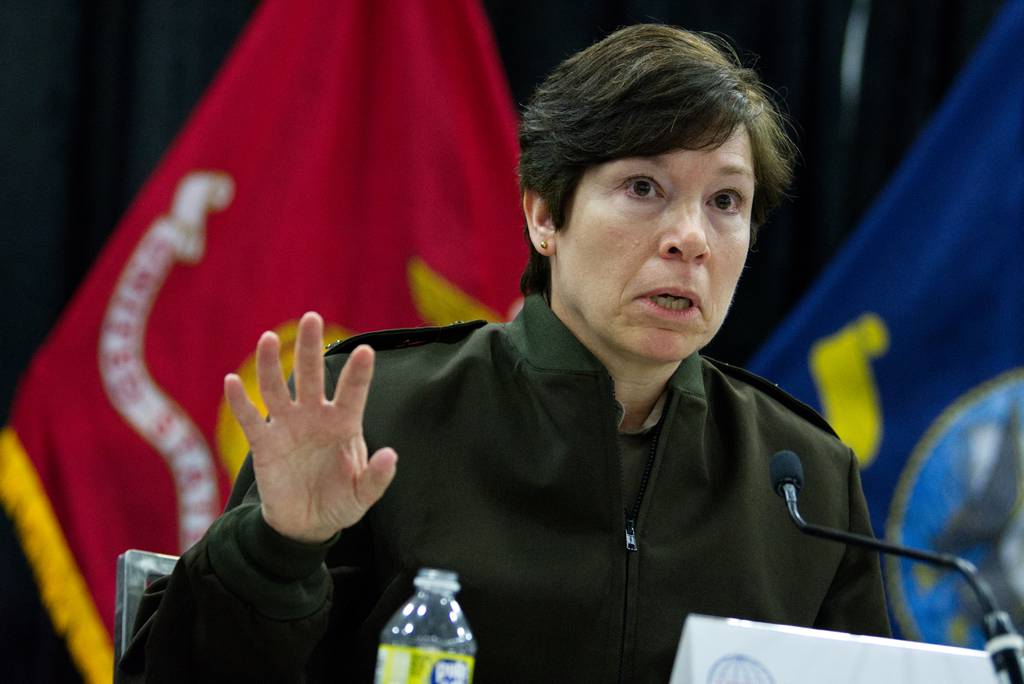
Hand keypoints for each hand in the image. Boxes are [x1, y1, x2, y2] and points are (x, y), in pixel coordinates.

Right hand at [224, 312, 396, 542]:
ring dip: (271, 364)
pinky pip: (250, 418)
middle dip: (310, 348)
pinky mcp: (263, 443)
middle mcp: (315, 417)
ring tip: (267, 339)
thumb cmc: (340, 502)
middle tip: (312, 318)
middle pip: (311, 376)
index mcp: (344, 424)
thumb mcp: (363, 496)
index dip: (358, 373)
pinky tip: (233, 382)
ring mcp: (287, 427)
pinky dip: (240, 402)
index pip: (352, 392)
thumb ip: (377, 478)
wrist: (306, 524)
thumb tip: (391, 455)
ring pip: (277, 389)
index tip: (365, 350)